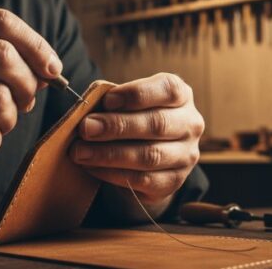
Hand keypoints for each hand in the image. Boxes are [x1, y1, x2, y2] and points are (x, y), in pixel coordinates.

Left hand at [70, 73, 203, 211]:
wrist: (149, 155)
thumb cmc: (135, 118)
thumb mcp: (129, 103)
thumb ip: (114, 103)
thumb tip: (88, 115)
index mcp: (181, 96)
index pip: (168, 89)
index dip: (136, 94)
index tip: (107, 100)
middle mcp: (190, 124)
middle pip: (157, 124)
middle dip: (117, 126)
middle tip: (86, 128)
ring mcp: (186, 155)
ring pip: (149, 155)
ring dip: (109, 154)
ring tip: (81, 151)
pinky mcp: (174, 181)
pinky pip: (143, 180)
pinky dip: (112, 174)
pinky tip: (92, 167)